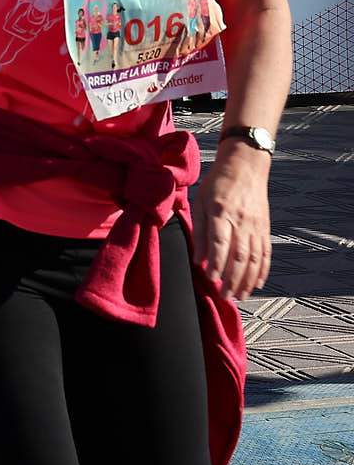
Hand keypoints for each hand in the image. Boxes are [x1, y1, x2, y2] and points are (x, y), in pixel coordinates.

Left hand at [193, 141, 272, 299]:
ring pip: (255, 259)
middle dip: (233, 280)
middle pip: (239, 257)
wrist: (245, 166)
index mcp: (222, 214)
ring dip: (248, 281)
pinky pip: (265, 253)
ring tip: (240, 296)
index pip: (220, 244)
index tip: (212, 281)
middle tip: (226, 297)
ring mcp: (256, 226)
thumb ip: (199, 230)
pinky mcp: (265, 228)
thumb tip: (198, 259)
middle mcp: (241, 222)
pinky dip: (262, 270)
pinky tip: (258, 283)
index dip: (217, 264)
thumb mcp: (200, 201)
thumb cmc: (217, 184)